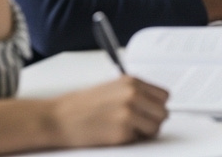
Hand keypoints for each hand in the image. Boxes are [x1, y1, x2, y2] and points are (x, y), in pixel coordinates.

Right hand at [45, 76, 168, 146]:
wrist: (57, 118)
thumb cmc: (80, 105)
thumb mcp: (112, 88)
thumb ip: (135, 93)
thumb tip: (155, 105)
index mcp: (131, 82)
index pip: (164, 96)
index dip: (156, 106)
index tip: (149, 111)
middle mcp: (133, 95)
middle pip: (163, 113)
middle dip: (153, 121)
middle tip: (138, 125)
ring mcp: (128, 114)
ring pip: (155, 128)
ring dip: (144, 132)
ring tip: (126, 130)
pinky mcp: (122, 133)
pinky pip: (138, 139)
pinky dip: (129, 140)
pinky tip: (113, 134)